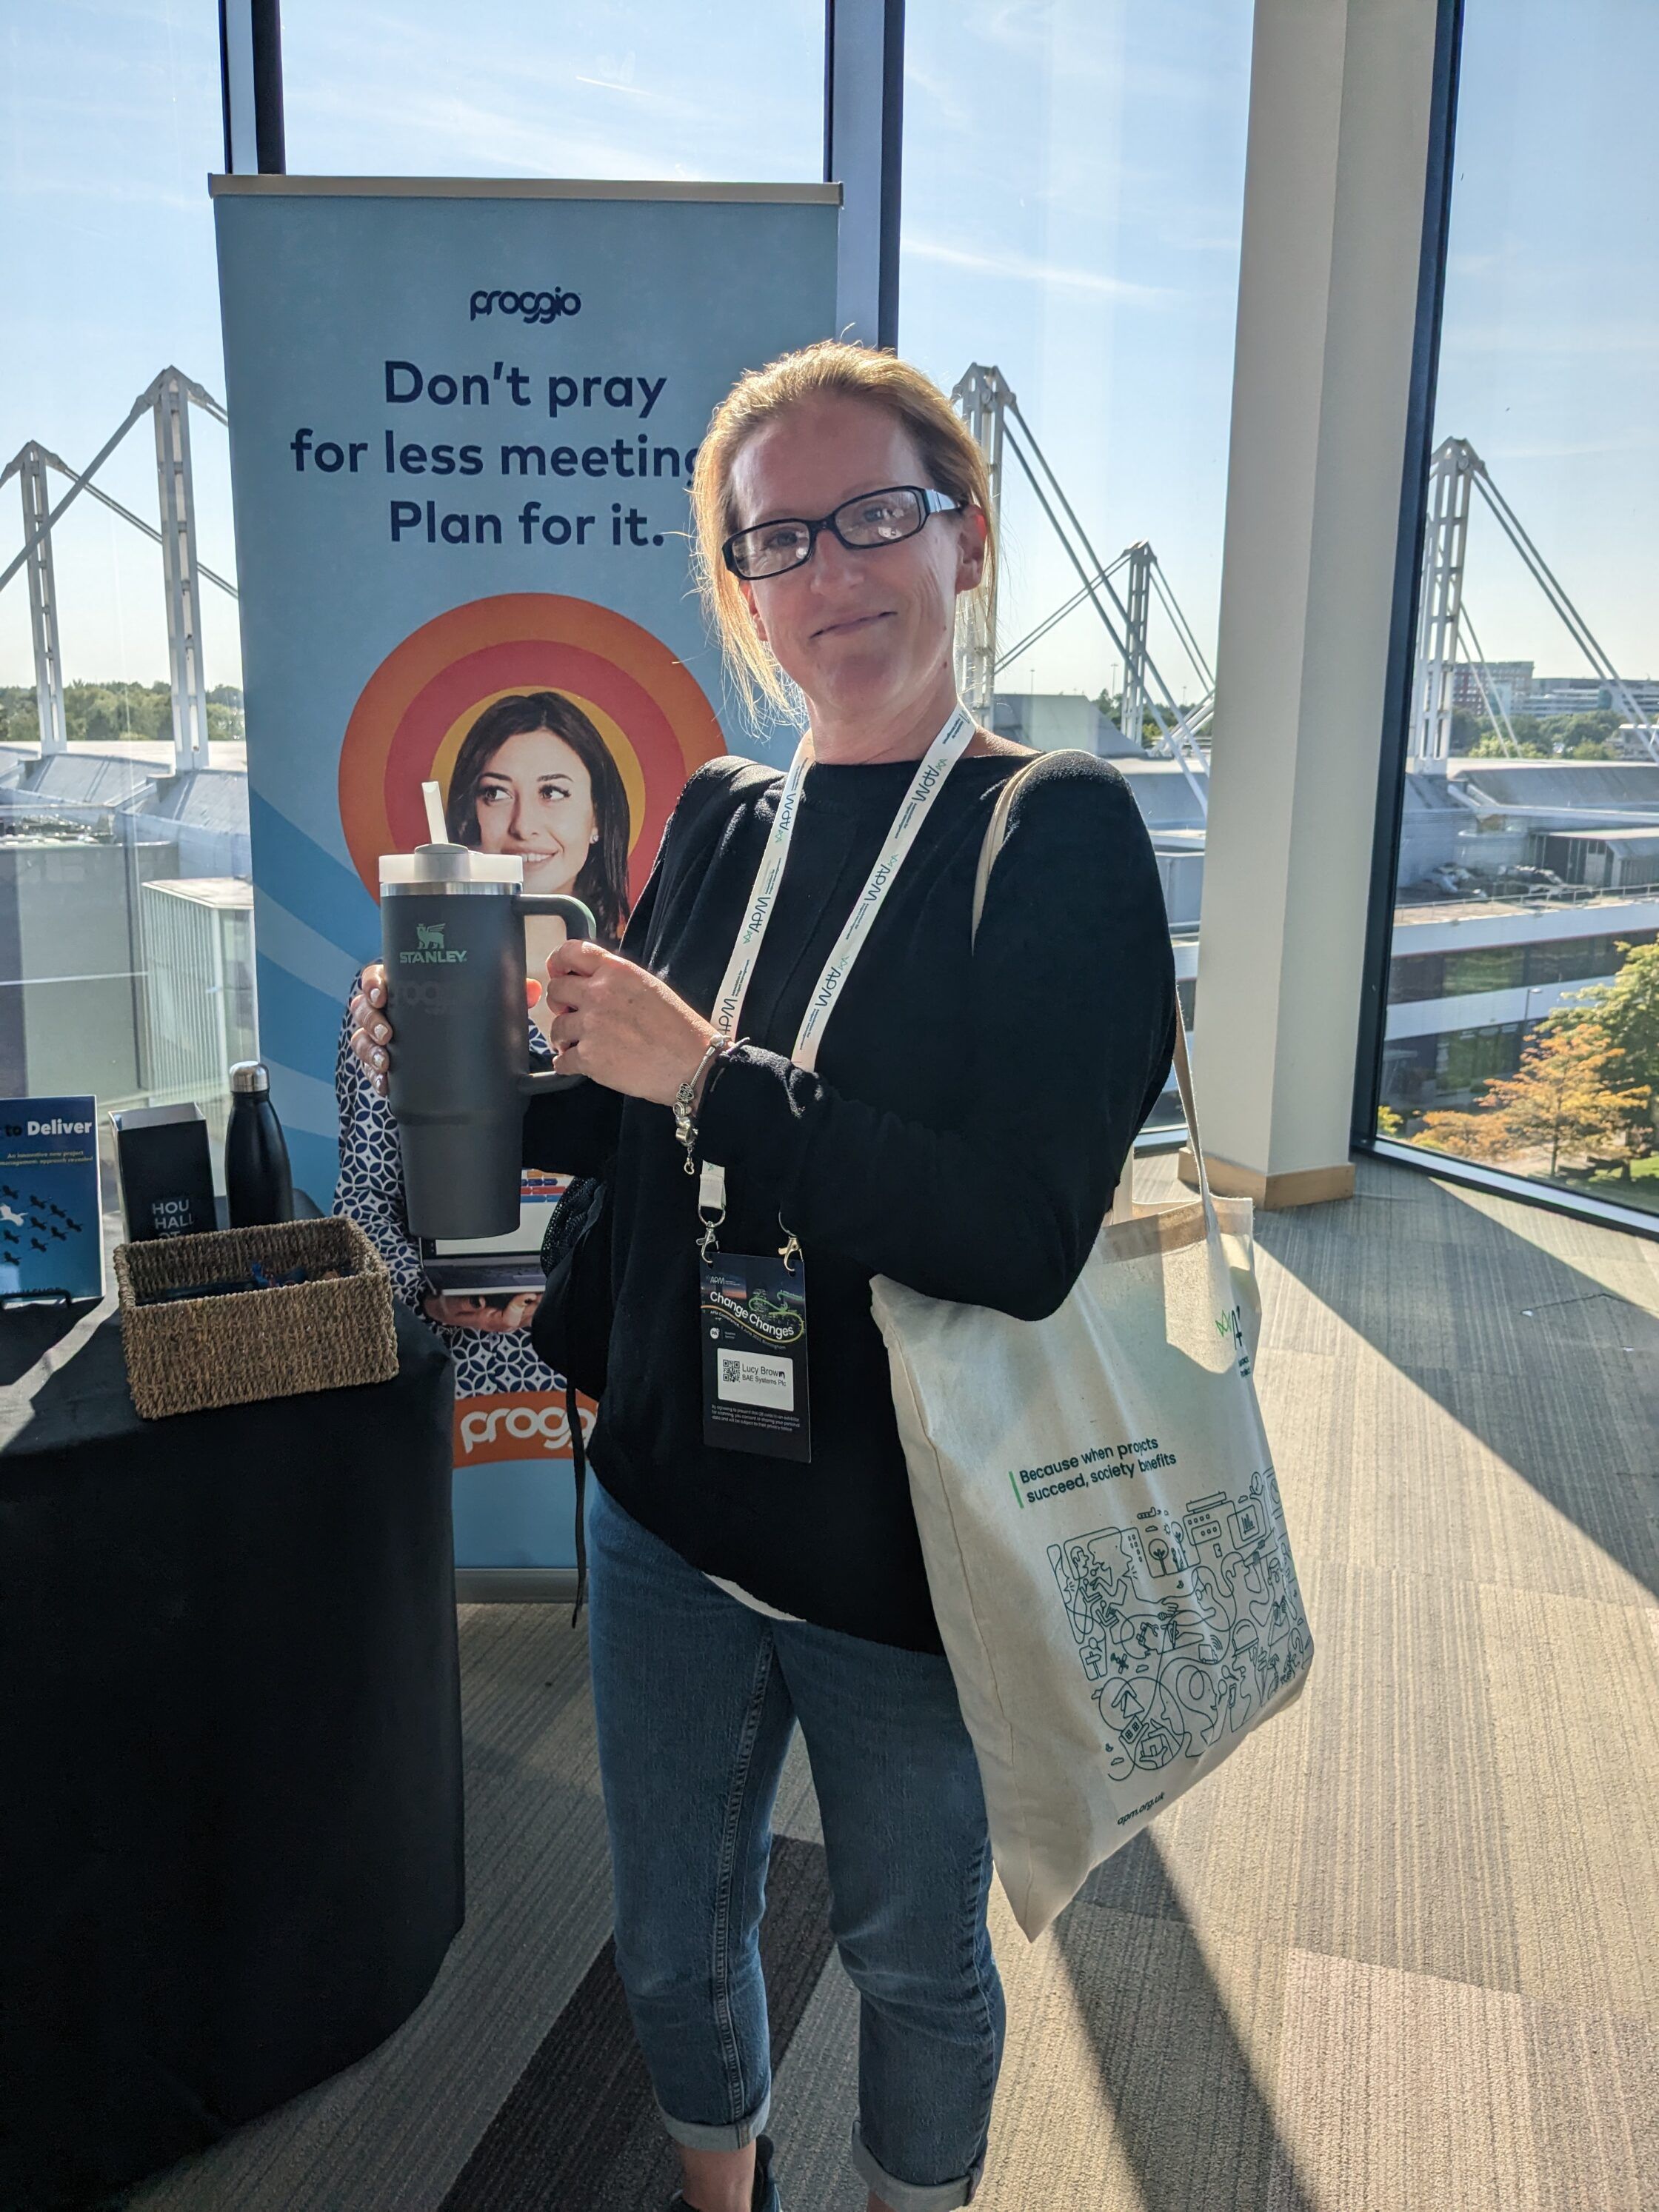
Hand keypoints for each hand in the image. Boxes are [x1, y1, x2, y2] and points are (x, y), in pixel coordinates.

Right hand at [349, 962, 544, 1098]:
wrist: (461, 1055)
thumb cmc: (465, 1016)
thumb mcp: (484, 1004)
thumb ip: (506, 993)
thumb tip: (531, 989)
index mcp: (405, 986)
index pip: (378, 977)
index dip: (373, 983)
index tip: (382, 994)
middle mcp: (389, 1010)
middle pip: (363, 1008)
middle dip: (371, 1020)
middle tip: (387, 1033)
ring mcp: (381, 1038)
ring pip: (360, 1039)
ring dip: (369, 1050)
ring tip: (385, 1061)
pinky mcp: (383, 1064)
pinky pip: (370, 1069)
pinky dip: (375, 1077)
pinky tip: (385, 1085)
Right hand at [422, 1292, 539, 1331]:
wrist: (443, 1309)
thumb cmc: (448, 1306)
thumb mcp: (451, 1304)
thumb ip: (464, 1303)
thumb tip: (479, 1300)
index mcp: (487, 1321)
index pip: (509, 1319)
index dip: (519, 1307)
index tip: (527, 1293)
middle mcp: (499, 1322)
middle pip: (524, 1319)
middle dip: (535, 1306)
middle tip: (544, 1290)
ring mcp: (506, 1320)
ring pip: (528, 1317)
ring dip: (538, 1306)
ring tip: (547, 1290)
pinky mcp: (509, 1314)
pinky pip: (526, 1313)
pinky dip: (535, 1304)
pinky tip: (541, 1294)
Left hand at [543, 939, 718, 1106]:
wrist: (692, 1063)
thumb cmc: (679, 1028)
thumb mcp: (650, 986)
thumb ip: (617, 980)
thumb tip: (589, 984)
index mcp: (617, 971)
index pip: (570, 952)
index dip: (557, 962)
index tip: (557, 972)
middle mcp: (599, 994)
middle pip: (556, 990)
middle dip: (559, 1004)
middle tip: (570, 1015)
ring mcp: (591, 1026)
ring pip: (556, 1028)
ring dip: (564, 1037)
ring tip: (578, 1044)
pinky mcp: (589, 1058)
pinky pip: (562, 1059)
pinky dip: (566, 1063)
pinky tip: (577, 1064)